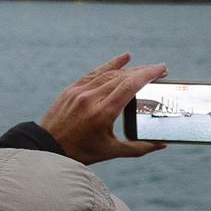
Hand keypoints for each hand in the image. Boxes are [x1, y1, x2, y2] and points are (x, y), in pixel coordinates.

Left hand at [38, 53, 169, 163]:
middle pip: (122, 77)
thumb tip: (162, 145)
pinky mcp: (72, 89)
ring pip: (109, 73)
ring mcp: (80, 91)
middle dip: (143, 71)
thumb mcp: (112, 152)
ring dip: (130, 68)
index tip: (162, 70)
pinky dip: (110, 64)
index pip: (129, 86)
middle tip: (161, 69)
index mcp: (103, 113)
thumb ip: (139, 147)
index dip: (147, 75)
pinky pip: (94, 72)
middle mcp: (91, 98)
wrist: (48, 147)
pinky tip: (124, 58)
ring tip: (146, 68)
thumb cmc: (82, 152)